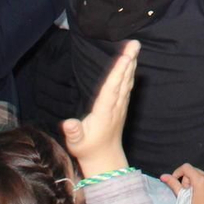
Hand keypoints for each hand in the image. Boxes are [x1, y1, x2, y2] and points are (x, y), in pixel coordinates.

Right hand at [62, 40, 139, 176]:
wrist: (104, 160)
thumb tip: (68, 124)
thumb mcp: (77, 143)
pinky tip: (131, 63)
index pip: (112, 88)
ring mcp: (120, 107)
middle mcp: (115, 107)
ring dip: (131, 64)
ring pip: (127, 82)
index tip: (125, 57)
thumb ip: (73, 132)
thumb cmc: (88, 149)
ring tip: (134, 48)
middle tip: (134, 44)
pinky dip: (129, 73)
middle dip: (129, 62)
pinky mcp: (121, 107)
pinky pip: (127, 86)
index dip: (118, 72)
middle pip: (123, 80)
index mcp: (104, 112)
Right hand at [160, 164, 203, 203]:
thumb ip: (174, 185)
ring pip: (198, 174)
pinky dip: (199, 183)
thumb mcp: (184, 198)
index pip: (186, 167)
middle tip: (186, 193)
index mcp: (201, 179)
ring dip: (192, 182)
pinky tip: (198, 194)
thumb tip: (165, 177)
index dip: (177, 172)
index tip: (175, 180)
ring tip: (192, 195)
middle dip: (186, 180)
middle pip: (192, 170)